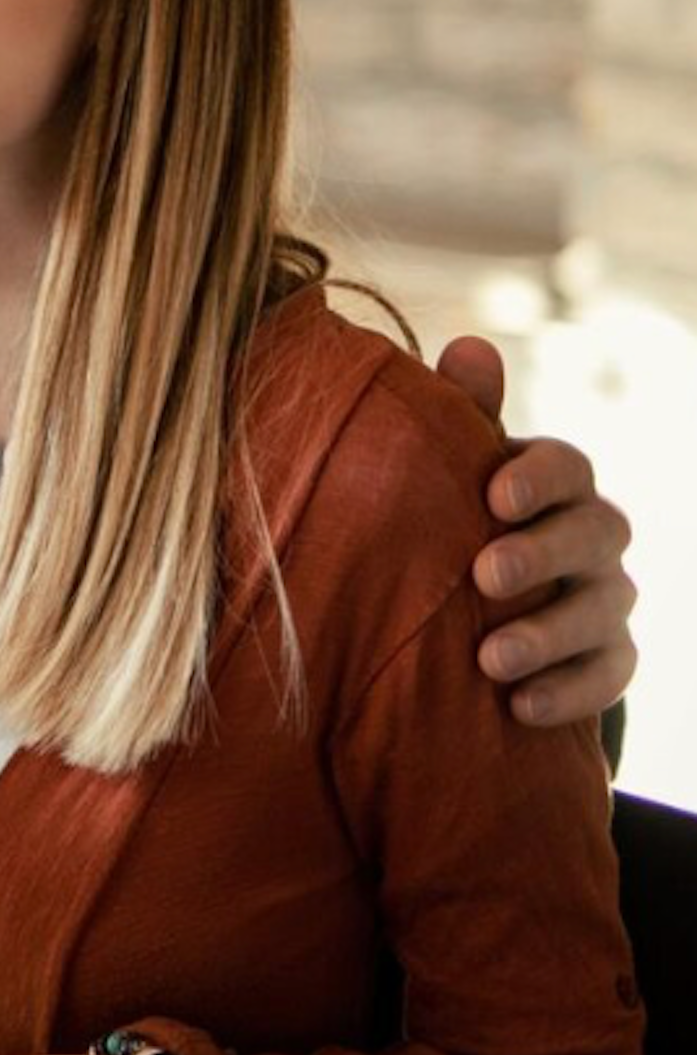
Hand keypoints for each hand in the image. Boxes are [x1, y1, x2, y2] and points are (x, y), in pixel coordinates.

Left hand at [435, 337, 639, 729]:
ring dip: (547, 634)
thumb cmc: (451, 523)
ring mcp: (605, 599)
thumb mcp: (445, 475)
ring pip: (603, 610)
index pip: (569, 466)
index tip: (493, 494)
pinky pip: (608, 675)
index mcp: (553, 484)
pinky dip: (568, 692)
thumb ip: (459, 418)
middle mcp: (591, 537)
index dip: (538, 476)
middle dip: (544, 553)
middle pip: (595, 534)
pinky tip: (518, 708)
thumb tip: (470, 346)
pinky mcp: (606, 660)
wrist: (462, 611)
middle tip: (485, 575)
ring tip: (489, 659)